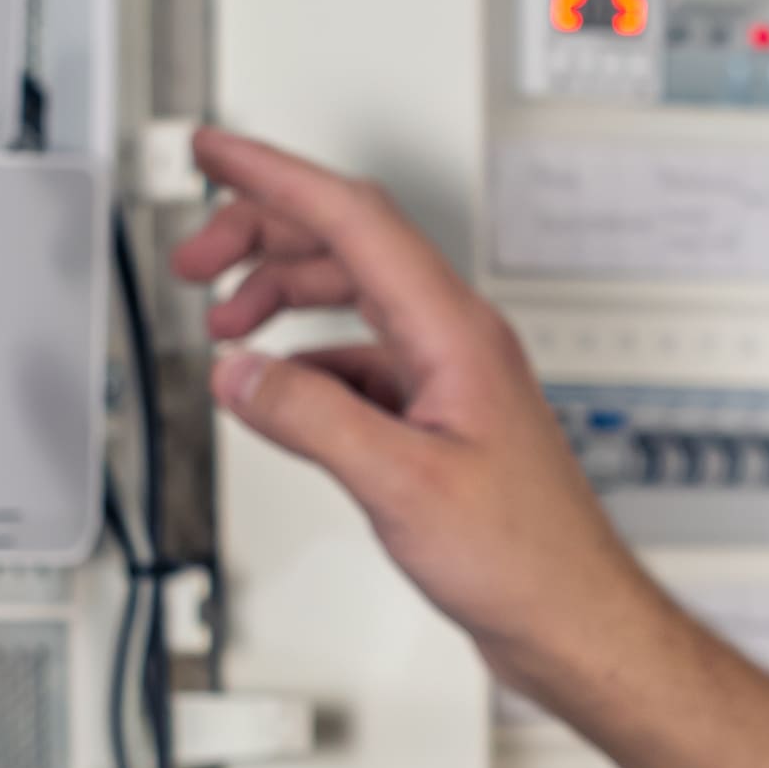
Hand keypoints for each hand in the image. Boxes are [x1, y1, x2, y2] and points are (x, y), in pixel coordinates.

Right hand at [174, 127, 671, 718]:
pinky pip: (361, 359)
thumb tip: (241, 372)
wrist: (571, 618)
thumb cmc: (523, 556)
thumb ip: (311, 420)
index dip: (275, 175)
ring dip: (283, 294)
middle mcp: (455, 339)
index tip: (215, 149)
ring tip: (224, 318)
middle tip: (196, 253)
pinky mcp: (441, 417)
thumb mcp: (401, 485)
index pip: (353, 216)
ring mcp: (449, 375)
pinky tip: (278, 390)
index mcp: (453, 331)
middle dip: (264, 232)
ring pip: (353, 297)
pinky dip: (308, 361)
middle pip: (349, 242)